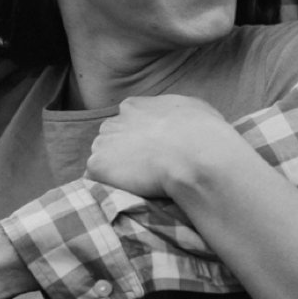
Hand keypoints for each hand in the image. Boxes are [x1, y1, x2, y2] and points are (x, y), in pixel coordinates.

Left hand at [85, 95, 242, 199]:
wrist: (195, 156)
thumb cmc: (203, 133)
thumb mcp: (193, 109)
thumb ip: (174, 112)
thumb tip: (179, 120)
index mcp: (134, 106)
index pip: (127, 121)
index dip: (138, 137)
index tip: (150, 150)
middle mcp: (113, 121)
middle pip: (110, 139)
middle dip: (122, 152)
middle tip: (143, 169)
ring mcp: (102, 143)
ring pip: (101, 159)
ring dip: (114, 171)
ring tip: (137, 184)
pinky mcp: (97, 166)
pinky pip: (95, 180)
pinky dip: (107, 187)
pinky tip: (127, 192)